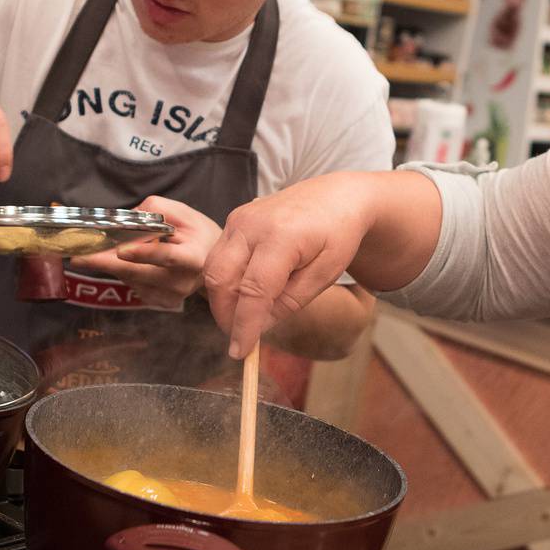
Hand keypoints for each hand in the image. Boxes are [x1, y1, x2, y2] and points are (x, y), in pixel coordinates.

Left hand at [69, 196, 219, 308]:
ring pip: (130, 277)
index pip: (167, 257)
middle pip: (139, 273)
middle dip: (106, 263)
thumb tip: (124, 220)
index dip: (144, 254)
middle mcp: (181, 282)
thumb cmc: (198, 233)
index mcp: (192, 257)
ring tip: (109, 248)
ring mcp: (170, 297)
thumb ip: (154, 211)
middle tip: (78, 256)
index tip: (121, 250)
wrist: (214, 263)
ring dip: (113, 262)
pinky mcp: (159, 303)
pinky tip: (131, 260)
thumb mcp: (183, 213)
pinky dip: (123, 270)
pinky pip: (131, 284)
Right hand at [204, 172, 376, 356]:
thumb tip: (257, 328)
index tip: (240, 352)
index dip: (244, 325)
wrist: (336, 196)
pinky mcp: (234, 220)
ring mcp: (239, 218)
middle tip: (240, 339)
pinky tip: (245, 296)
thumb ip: (290, 302)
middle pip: (221, 278)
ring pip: (213, 269)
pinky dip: (226, 282)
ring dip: (223, 300)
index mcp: (282, 236)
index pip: (254, 289)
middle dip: (225, 315)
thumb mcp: (324, 274)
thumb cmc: (337, 235)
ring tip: (243, 319)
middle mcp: (253, 223)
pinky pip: (219, 257)